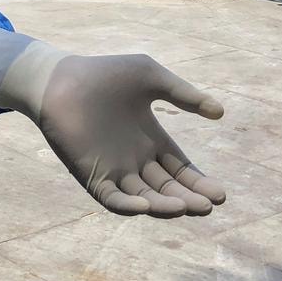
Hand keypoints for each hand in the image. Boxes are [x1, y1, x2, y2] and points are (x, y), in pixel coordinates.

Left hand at [35, 53, 225, 217]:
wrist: (61, 78)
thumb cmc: (105, 74)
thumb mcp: (151, 79)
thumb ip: (184, 95)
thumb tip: (220, 112)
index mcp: (151, 140)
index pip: (181, 170)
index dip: (200, 183)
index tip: (220, 195)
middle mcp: (135, 160)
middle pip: (168, 188)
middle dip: (190, 198)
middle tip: (210, 205)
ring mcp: (114, 169)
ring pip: (145, 197)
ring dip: (165, 205)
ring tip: (186, 206)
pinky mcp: (92, 175)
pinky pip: (113, 198)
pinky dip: (128, 205)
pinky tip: (145, 204)